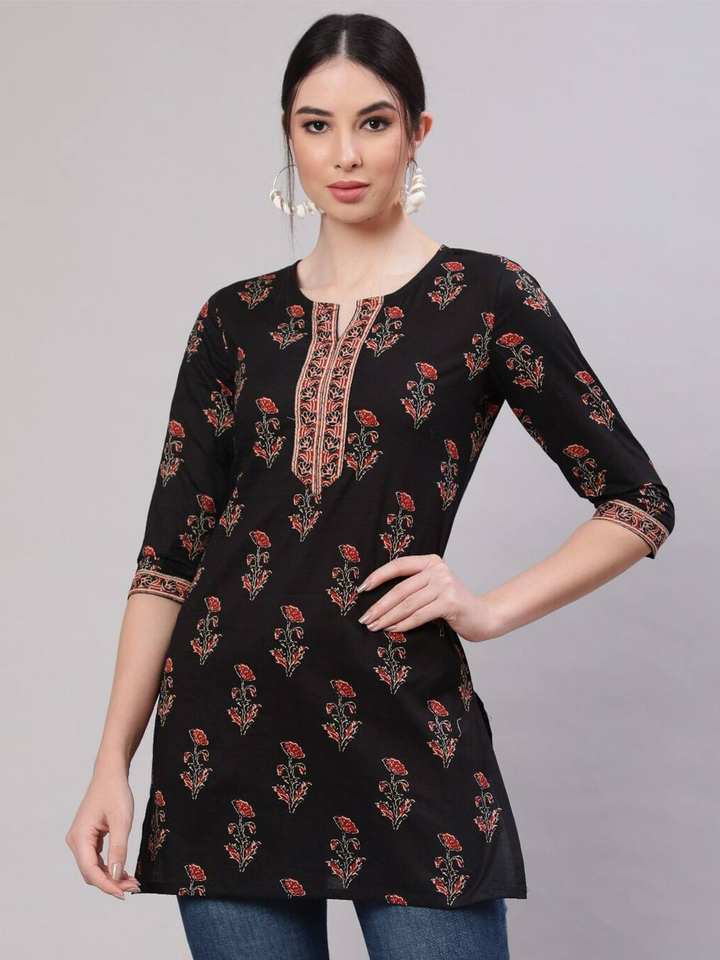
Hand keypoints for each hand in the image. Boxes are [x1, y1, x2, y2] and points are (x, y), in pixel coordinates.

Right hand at [65, 767, 140, 899]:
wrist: (110, 774)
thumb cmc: (115, 793)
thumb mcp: (122, 822)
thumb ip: (118, 850)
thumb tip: (115, 876)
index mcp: (80, 838)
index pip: (91, 871)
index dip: (107, 886)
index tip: (125, 894)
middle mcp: (75, 841)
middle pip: (90, 873)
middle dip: (111, 883)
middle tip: (133, 887)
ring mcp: (80, 840)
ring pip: (93, 868)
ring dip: (110, 876)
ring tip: (131, 881)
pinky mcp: (87, 838)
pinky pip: (96, 859)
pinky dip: (108, 866)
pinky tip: (122, 871)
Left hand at [356, 553, 496, 642]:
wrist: (483, 616)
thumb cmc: (453, 605)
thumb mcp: (433, 588)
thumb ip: (414, 586)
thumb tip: (378, 599)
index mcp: (431, 561)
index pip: (398, 565)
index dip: (378, 576)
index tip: (362, 590)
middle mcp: (438, 570)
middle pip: (400, 589)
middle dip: (379, 605)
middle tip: (365, 618)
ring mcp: (445, 585)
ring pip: (407, 604)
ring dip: (387, 617)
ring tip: (374, 626)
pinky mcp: (450, 602)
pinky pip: (419, 615)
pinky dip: (403, 624)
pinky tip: (392, 629)